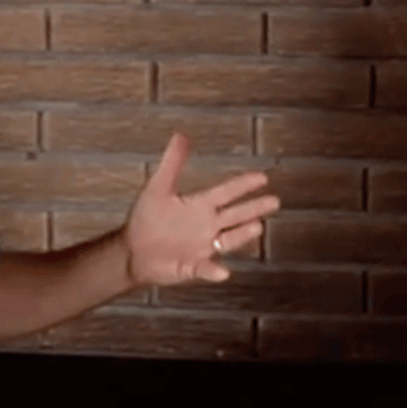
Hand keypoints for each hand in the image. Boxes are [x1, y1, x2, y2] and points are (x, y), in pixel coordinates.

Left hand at [124, 133, 278, 285]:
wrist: (132, 250)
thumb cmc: (147, 219)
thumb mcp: (158, 187)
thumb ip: (172, 163)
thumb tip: (180, 135)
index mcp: (200, 206)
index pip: (227, 192)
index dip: (243, 185)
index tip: (263, 177)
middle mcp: (207, 226)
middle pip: (235, 215)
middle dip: (254, 208)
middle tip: (274, 202)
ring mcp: (202, 247)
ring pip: (228, 240)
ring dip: (241, 235)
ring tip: (256, 228)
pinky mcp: (193, 267)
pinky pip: (206, 269)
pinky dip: (214, 272)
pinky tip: (223, 272)